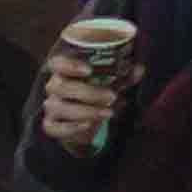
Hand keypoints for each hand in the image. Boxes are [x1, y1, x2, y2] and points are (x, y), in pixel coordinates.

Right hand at [31, 10, 146, 155]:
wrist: (84, 120)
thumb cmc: (96, 93)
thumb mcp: (111, 83)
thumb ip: (125, 76)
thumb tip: (140, 69)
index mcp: (65, 70)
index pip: (58, 63)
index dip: (70, 65)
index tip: (89, 69)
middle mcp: (54, 86)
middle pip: (62, 86)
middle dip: (88, 92)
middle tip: (112, 96)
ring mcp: (51, 106)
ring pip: (59, 107)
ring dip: (85, 110)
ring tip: (109, 113)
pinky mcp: (51, 125)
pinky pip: (54, 128)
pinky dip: (70, 127)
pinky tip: (88, 125)